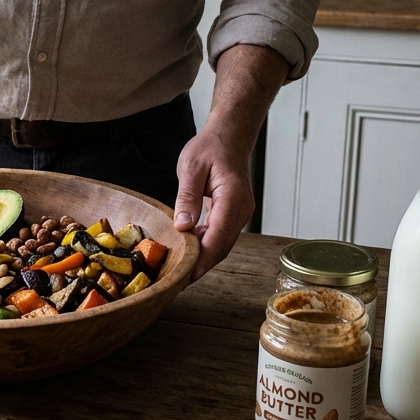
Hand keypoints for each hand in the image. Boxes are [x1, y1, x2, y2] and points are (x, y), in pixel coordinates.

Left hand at [172, 43, 289, 279]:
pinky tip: (188, 248)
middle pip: (222, 246)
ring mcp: (240, 213)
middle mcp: (241, 210)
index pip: (218, 236)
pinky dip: (206, 245)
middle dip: (201, 265)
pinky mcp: (234, 214)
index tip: (185, 274)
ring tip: (179, 269)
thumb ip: (188, 197)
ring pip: (222, 244)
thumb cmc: (210, 148)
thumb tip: (183, 226)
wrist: (229, 137)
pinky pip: (221, 236)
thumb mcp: (191, 168)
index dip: (202, 259)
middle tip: (177, 281)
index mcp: (232, 198)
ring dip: (203, 257)